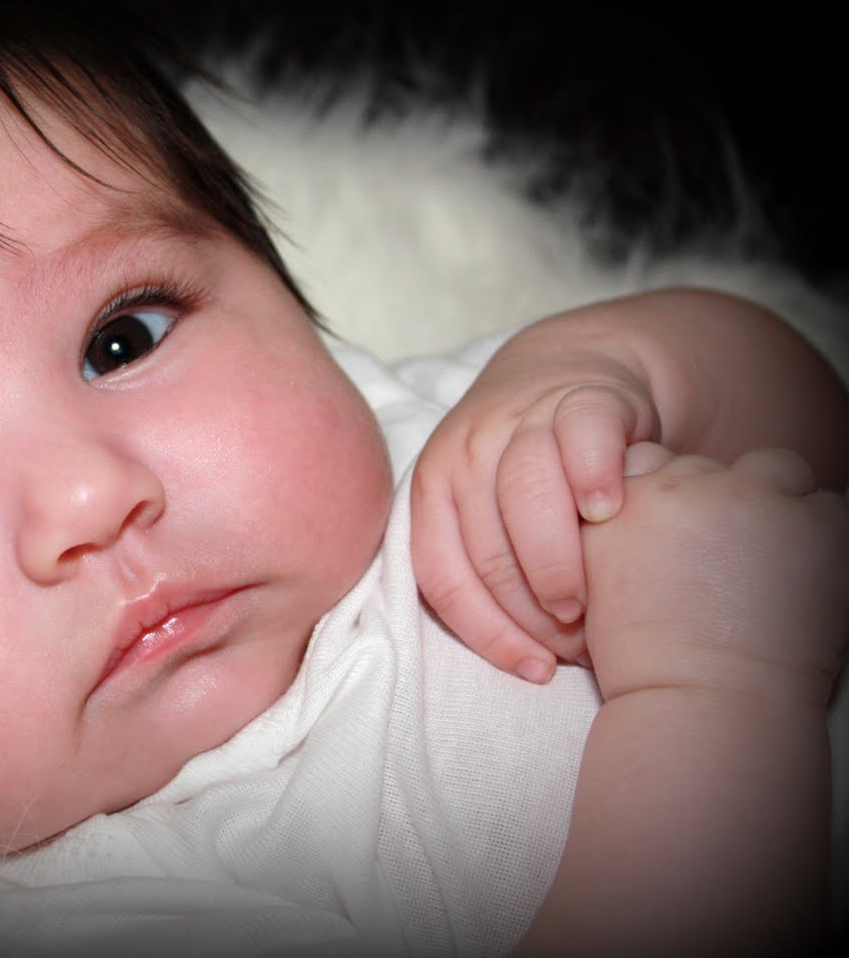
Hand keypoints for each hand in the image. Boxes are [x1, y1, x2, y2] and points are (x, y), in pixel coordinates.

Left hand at [411, 343, 658, 681]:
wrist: (566, 373)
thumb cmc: (524, 469)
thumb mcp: (481, 511)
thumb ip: (479, 565)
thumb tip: (516, 658)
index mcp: (433, 487)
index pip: (442, 575)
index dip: (489, 633)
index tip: (533, 669)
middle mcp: (466, 451)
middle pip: (487, 548)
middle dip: (531, 612)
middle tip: (572, 643)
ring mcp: (521, 421)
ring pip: (526, 498)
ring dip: (557, 563)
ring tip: (588, 604)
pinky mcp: (580, 399)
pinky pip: (581, 441)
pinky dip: (593, 480)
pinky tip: (609, 514)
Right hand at [582, 443, 848, 704]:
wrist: (701, 706)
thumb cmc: (647, 668)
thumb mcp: (595, 593)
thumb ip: (617, 542)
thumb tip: (650, 530)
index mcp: (620, 501)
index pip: (646, 464)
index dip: (668, 500)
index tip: (680, 540)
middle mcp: (680, 484)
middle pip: (710, 467)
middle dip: (722, 504)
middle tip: (728, 563)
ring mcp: (748, 495)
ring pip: (775, 469)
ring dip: (777, 503)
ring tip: (773, 564)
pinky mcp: (811, 519)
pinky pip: (830, 506)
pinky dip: (824, 538)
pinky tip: (804, 581)